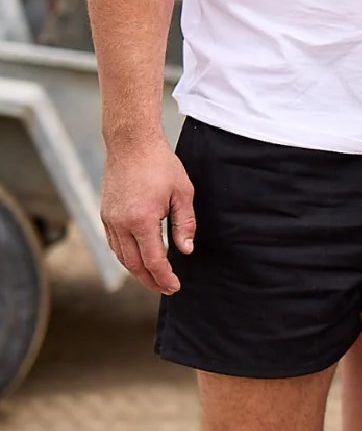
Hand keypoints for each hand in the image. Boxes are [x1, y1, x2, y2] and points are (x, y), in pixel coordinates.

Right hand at [101, 136, 194, 293]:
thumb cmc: (160, 164)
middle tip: (165, 288)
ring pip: (122, 257)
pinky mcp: (106, 214)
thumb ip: (185, 223)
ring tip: (153, 277)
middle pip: (134, 265)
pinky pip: (115, 244)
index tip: (175, 287)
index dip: (164, 278)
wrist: (132, 143)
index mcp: (142, 220)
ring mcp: (110, 220)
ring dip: (137, 271)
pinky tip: (138, 257)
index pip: (153, 260)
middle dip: (150, 281)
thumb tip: (186, 251)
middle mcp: (121, 224)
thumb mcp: (182, 192)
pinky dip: (126, 256)